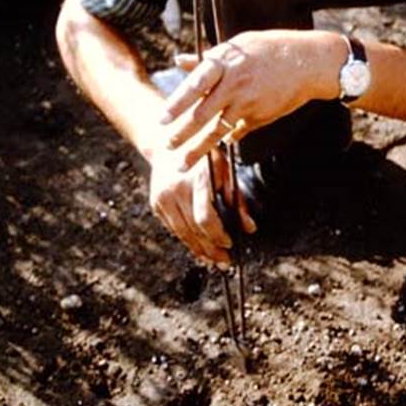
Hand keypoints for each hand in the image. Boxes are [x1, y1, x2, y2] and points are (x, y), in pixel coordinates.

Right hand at [149, 143, 255, 266]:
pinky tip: (198, 247)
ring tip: (212, 260)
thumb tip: (249, 228)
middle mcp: (176, 189)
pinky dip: (186, 239)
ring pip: (182, 233)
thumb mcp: (226, 170)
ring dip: (198, 250)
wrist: (169, 144)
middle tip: (224, 261)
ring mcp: (163, 197)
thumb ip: (238, 199)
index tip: (229, 243)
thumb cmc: (204, 157)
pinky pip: (173, 228)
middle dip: (210, 249)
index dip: (218, 235)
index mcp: (197, 179)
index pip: (205, 217)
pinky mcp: (156, 203)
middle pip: (194, 230)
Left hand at [158, 29, 343, 172]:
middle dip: (182, 133)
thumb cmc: (270, 48)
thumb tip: (179, 60)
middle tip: (166, 146)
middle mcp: (235, 84)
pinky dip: (226, 138)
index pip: (195, 85)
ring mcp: (248, 103)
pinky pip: (237, 131)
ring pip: (218, 130)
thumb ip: (207, 58)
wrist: (309, 62)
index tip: (161, 119)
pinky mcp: (259, 117)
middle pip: (202, 114)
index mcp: (225, 62)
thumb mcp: (237, 46)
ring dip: (198, 149)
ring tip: (182, 164)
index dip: (177, 104)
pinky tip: (218, 146)